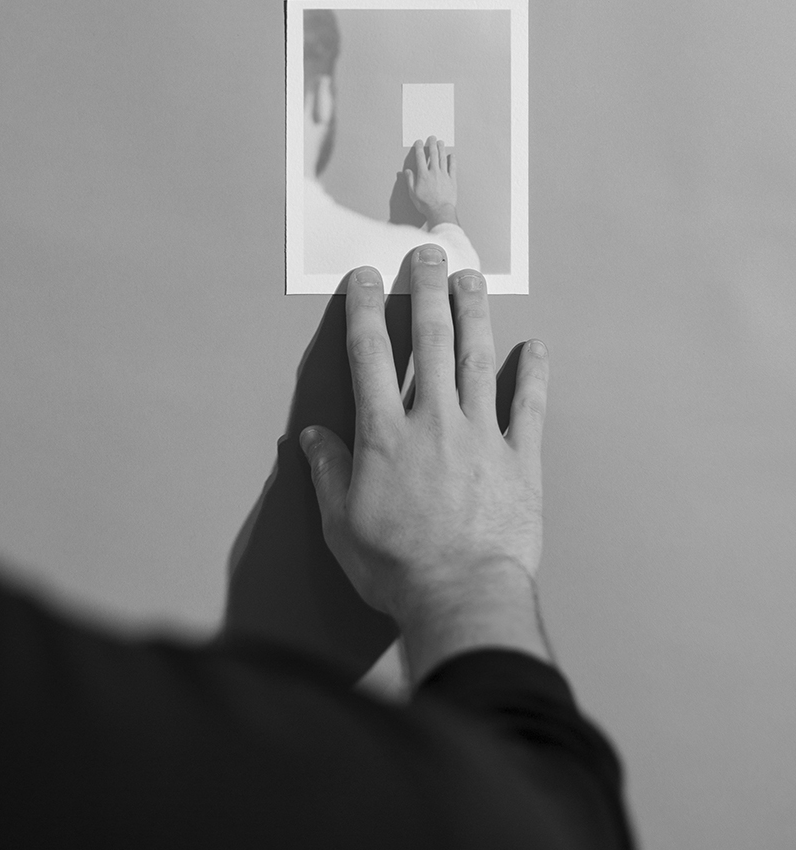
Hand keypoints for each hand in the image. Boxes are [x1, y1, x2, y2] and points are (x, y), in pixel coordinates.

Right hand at [299, 246, 550, 679]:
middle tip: (428, 253)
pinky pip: (529, 407)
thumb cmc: (397, 566)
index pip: (372, 356)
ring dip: (475, 314)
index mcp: (385, 434)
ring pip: (478, 359)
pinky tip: (536, 347)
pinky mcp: (520, 459)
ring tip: (471, 279)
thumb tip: (313, 437)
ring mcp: (481, 435)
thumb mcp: (342, 523)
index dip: (366, 311)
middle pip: (431, 341)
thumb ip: (329, 472)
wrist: (463, 596)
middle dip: (428, 291)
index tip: (365, 278)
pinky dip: (534, 376)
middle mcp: (433, 421)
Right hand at [404, 136, 457, 224]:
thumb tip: (407, 172)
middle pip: (433, 155)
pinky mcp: (452, 180)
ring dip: (442, 149)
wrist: (440, 210)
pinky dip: (452, 161)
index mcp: (423, 175)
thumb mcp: (413, 193)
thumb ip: (410, 181)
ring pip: (443, 159)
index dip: (419, 148)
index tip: (419, 142)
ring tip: (441, 142)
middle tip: (432, 137)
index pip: (420, 158)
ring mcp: (444, 175)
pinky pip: (453, 168)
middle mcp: (434, 172)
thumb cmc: (426, 204)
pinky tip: (452, 155)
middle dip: (432, 145)